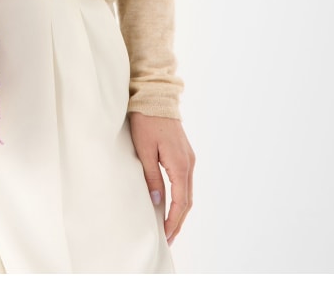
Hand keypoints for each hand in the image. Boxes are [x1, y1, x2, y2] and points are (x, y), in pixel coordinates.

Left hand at [128, 113, 194, 244]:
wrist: (155, 96)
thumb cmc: (146, 121)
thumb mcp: (144, 150)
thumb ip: (151, 177)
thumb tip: (158, 203)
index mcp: (180, 164)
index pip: (181, 202)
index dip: (173, 221)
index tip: (166, 236)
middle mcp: (189, 163)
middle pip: (188, 200)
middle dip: (179, 221)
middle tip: (168, 238)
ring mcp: (188, 157)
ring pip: (188, 191)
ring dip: (180, 210)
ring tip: (169, 226)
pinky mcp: (184, 153)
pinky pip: (185, 181)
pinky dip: (180, 196)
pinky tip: (171, 203)